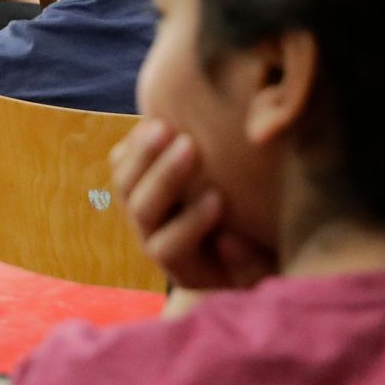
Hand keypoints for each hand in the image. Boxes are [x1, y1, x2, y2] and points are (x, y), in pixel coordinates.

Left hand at [110, 118, 276, 292]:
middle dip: (164, 178)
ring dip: (144, 153)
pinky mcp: (137, 181)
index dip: (189, 224)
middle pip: (142, 211)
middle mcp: (154, 238)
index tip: (218, 199)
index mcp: (183, 266)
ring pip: (125, 183)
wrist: (239, 232)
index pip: (167, 249)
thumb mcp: (263, 267)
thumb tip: (227, 241)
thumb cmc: (261, 253)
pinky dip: (136, 140)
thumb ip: (250, 262)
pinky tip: (159, 118)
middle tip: (191, 147)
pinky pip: (121, 161)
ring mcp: (141, 209)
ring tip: (166, 126)